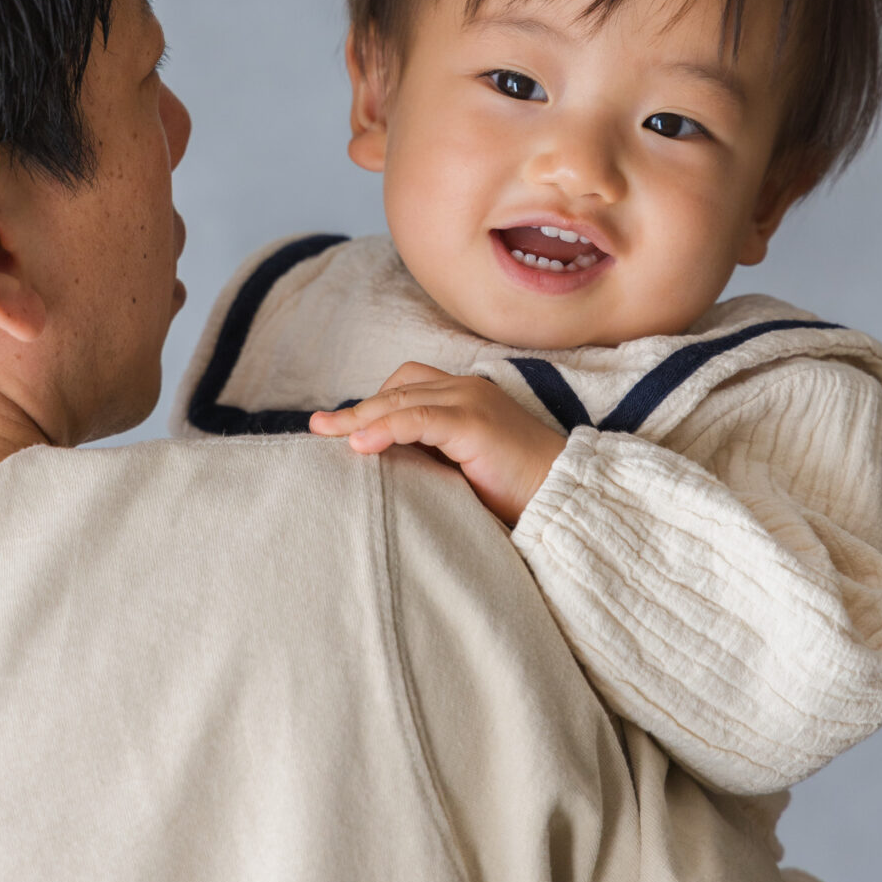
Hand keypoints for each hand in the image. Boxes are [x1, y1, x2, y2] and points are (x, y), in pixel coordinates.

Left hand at [309, 363, 565, 526]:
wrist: (563, 496)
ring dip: (360, 417)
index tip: (339, 426)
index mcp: (466, 395)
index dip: (372, 403)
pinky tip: (360, 445)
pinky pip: (418, 418)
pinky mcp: (473, 422)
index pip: (407, 385)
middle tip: (318, 428)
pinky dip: (385, 428)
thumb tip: (384, 468)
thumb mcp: (464, 468)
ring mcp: (471, 400)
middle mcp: (466, 388)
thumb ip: (431, 457)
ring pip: (401, 398)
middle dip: (355, 410)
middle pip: (397, 388)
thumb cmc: (517, 491)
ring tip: (327, 435)